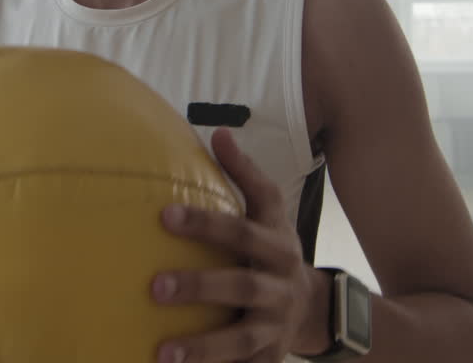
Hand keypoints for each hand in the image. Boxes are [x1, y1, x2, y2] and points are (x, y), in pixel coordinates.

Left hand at [152, 128, 326, 362]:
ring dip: (203, 349)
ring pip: (241, 340)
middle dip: (200, 287)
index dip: (205, 224)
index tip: (164, 216)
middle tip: (155, 287)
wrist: (318, 308)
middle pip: (241, 286)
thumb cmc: (275, 249)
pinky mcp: (268, 359)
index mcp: (276, 246)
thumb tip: (218, 133)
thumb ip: (245, 175)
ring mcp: (275, 328)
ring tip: (162, 354)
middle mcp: (278, 287)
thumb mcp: (270, 212)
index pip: (240, 231)